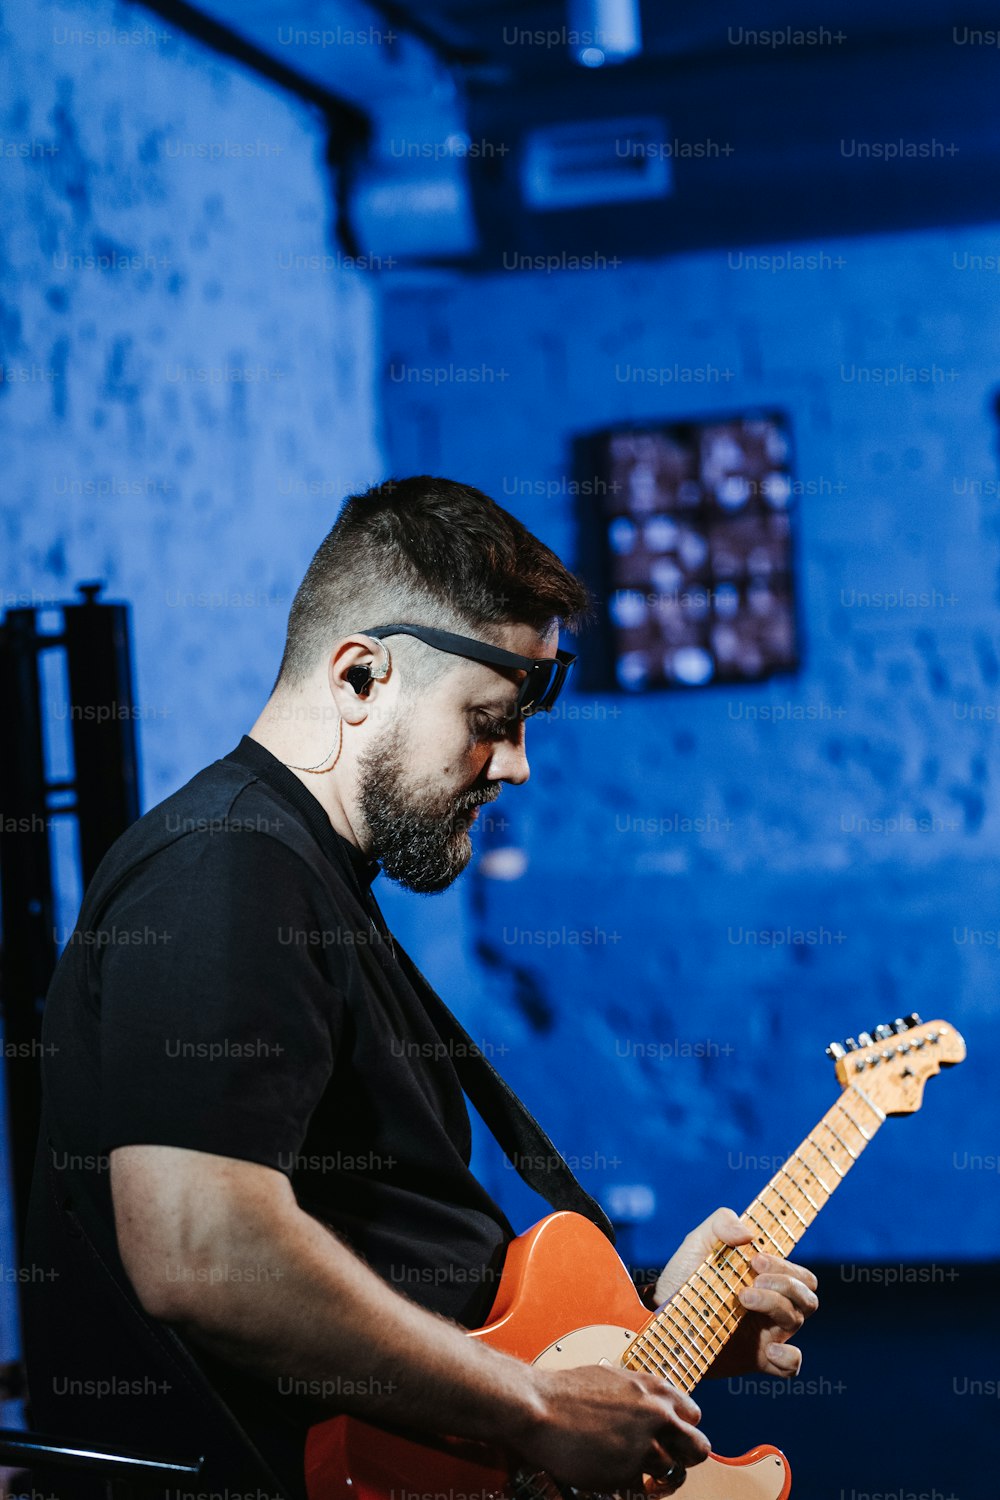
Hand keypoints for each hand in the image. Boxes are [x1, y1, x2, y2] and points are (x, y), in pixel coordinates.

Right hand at [516, 1362, 709, 1493]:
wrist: (539, 1408)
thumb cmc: (568, 1391)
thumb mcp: (614, 1379)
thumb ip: (641, 1395)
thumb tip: (655, 1409)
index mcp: (655, 1389)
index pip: (693, 1416)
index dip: (681, 1429)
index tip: (670, 1436)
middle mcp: (657, 1416)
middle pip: (698, 1448)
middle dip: (684, 1457)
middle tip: (665, 1460)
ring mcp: (644, 1446)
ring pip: (672, 1473)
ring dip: (656, 1475)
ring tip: (634, 1470)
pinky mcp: (627, 1473)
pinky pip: (640, 1488)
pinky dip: (629, 1486)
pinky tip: (610, 1473)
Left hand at [651, 1207, 818, 1379]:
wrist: (659, 1317)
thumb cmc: (683, 1277)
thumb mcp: (697, 1243)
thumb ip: (721, 1223)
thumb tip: (749, 1234)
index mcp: (765, 1279)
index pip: (799, 1274)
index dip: (786, 1266)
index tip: (755, 1260)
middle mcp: (772, 1305)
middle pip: (807, 1296)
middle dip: (785, 1285)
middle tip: (749, 1283)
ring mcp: (767, 1333)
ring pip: (798, 1320)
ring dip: (777, 1306)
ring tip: (743, 1299)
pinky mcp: (757, 1358)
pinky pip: (790, 1366)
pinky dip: (788, 1358)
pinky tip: (769, 1350)